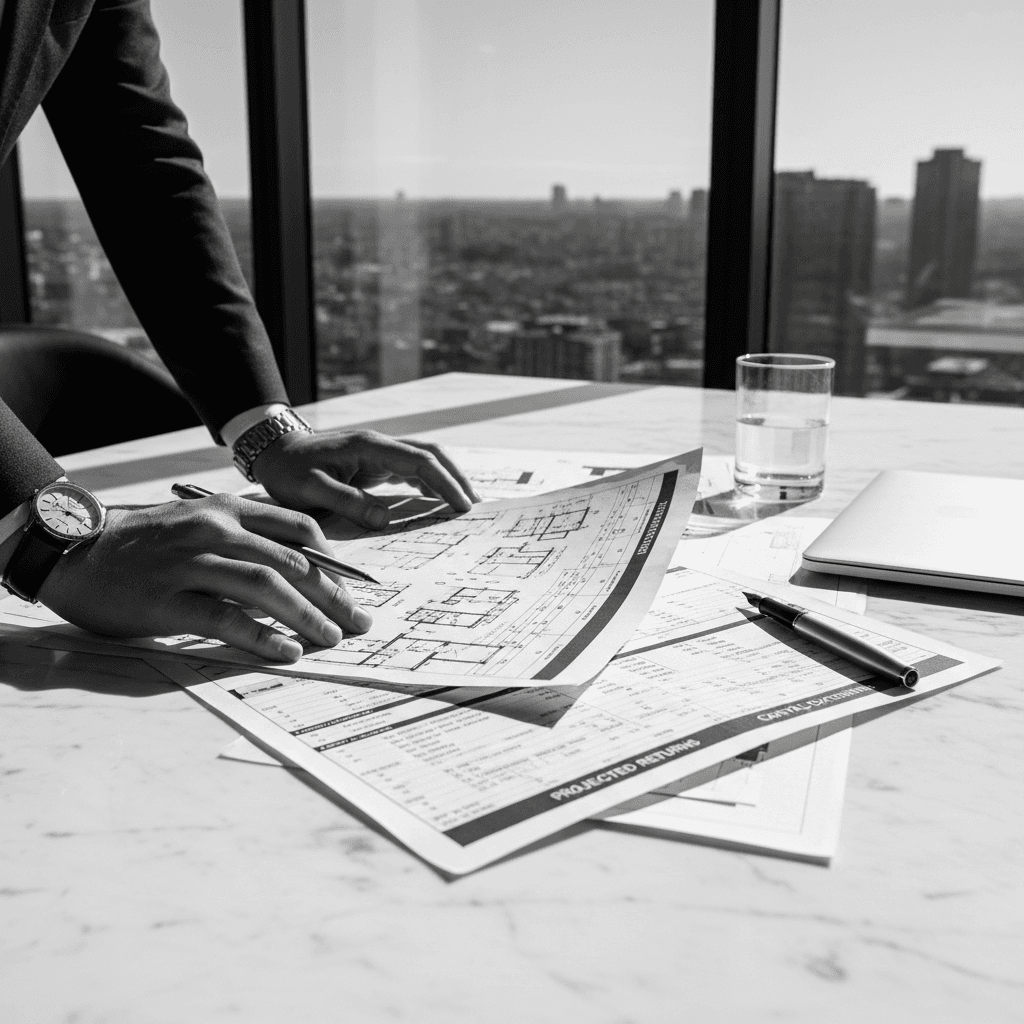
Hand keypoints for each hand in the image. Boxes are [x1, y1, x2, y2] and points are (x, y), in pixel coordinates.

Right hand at [37, 495, 372, 662]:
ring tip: (331, 638)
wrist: (72, 552)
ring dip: (306, 615)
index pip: (299, 528)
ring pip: (265, 586)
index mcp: (227, 510)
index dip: (334, 559)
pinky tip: (287, 652)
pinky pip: (225, 619)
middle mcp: (214, 531)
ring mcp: (190, 564)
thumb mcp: (197, 521)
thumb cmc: (143, 544)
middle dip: (333, 594)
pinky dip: (262, 636)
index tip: (354, 586)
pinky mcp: (167, 600)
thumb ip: (243, 535)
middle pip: (291, 561)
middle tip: (359, 621)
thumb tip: (297, 567)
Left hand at [250, 429, 480, 527]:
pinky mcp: (376, 462)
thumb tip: (384, 520)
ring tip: (463, 505)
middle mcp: (381, 445)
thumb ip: (347, 502)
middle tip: (475, 506)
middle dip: (456, 478)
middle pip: (431, 455)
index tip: (462, 506)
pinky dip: (429, 483)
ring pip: (425, 460)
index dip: (444, 483)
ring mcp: (380, 452)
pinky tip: (437, 501)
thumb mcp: (310, 489)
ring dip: (446, 479)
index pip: (420, 462)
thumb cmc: (289, 470)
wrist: (274, 451)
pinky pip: (411, 470)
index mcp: (370, 447)